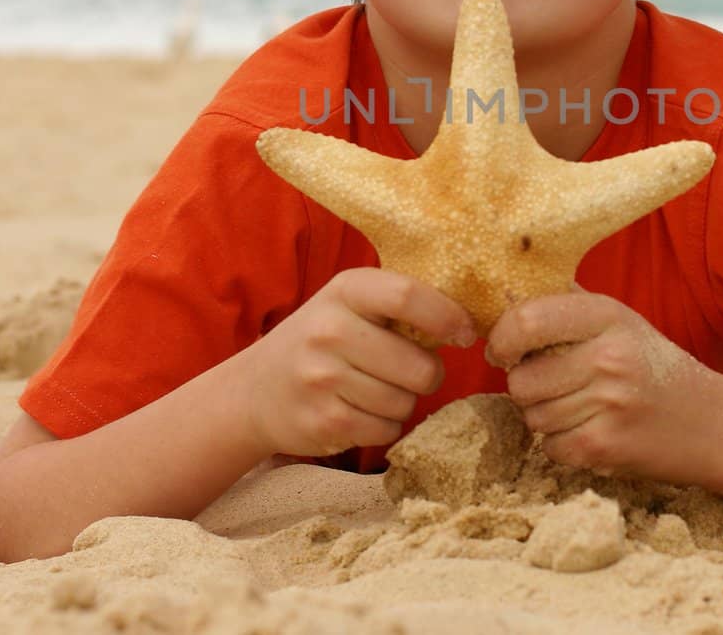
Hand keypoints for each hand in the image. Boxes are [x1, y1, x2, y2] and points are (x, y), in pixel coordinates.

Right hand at [239, 267, 476, 457]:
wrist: (254, 391)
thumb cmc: (321, 342)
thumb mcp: (350, 305)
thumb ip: (399, 303)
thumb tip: (468, 322)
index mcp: (344, 291)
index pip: (407, 296)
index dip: (447, 317)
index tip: (465, 333)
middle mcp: (329, 331)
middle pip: (418, 364)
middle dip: (429, 374)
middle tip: (412, 371)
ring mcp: (322, 379)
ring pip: (405, 402)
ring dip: (403, 402)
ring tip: (373, 389)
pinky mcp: (323, 422)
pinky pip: (387, 430)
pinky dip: (384, 426)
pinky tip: (358, 411)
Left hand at [485, 291, 719, 482]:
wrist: (713, 422)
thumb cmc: (653, 367)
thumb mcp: (618, 322)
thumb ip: (565, 304)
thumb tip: (501, 294)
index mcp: (607, 315)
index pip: (526, 320)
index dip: (501, 339)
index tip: (502, 350)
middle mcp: (608, 356)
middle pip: (521, 379)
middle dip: (525, 387)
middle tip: (554, 385)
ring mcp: (609, 404)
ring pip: (532, 417)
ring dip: (545, 418)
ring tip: (581, 408)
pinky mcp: (606, 447)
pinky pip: (550, 447)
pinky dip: (562, 446)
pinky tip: (591, 431)